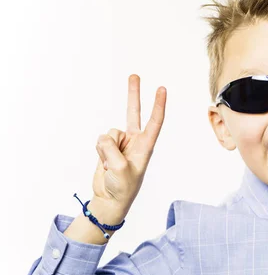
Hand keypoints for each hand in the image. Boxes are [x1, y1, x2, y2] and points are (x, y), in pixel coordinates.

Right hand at [91, 74, 166, 221]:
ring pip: (109, 133)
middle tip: (134, 75)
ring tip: (110, 164)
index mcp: (146, 146)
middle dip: (133, 94)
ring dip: (105, 149)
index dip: (158, 105)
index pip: (154, 121)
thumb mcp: (120, 170)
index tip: (162, 88)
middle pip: (134, 112)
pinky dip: (98, 152)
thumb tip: (104, 138)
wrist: (109, 199)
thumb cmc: (122, 188)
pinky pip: (99, 141)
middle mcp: (134, 141)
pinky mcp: (107, 147)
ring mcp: (120, 143)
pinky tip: (103, 163)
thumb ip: (112, 150)